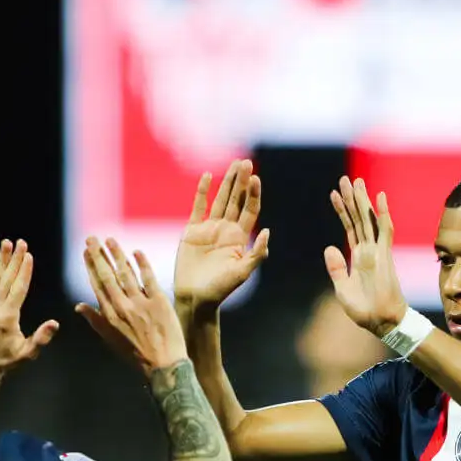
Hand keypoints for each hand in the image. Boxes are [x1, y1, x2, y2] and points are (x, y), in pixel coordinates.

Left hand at [0, 239, 57, 372]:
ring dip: (1, 258)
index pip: (18, 288)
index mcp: (8, 315)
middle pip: (7, 277)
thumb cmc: (6, 359)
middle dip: (14, 259)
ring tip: (6, 242)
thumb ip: (40, 339)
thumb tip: (54, 324)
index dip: (24, 271)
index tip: (29, 255)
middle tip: (20, 242)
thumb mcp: (26, 353)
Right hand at [75, 237, 188, 375]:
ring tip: (110, 240)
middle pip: (108, 276)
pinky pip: (149, 279)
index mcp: (110, 315)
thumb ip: (95, 320)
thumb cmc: (137, 355)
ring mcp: (140, 304)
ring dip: (117, 254)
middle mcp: (122, 307)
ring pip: (126, 273)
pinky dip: (142, 264)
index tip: (85, 252)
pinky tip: (136, 251)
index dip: (90, 266)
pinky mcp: (159, 302)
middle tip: (92, 238)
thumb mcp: (111, 340)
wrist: (164, 365)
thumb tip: (78, 306)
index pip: (97, 285)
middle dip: (98, 255)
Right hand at [174, 159, 270, 309]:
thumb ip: (256, 254)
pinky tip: (208, 176)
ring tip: (234, 164)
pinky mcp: (192, 231)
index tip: (256, 178)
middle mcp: (226, 230)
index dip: (252, 194)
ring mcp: (209, 229)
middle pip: (236, 200)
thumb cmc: (220, 290)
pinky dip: (202, 192)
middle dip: (241, 182)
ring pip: (220, 200)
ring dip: (227, 182)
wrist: (195, 298)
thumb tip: (267, 231)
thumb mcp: (242, 273)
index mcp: (239, 238)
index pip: (249, 210)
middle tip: (246, 162)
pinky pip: (198, 207)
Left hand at [324, 176, 408, 336]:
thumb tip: (329, 247)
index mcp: (359, 257)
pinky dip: (383, 213)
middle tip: (346, 179)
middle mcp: (369, 250)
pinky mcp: (385, 255)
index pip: (350, 228)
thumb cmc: (364, 309)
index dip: (342, 211)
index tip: (334, 194)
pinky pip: (385, 230)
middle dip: (352, 199)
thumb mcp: (342, 288)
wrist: (381, 322)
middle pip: (359, 218)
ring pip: (369, 219)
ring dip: (363, 200)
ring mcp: (378, 251)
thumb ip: (336, 268)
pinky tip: (380, 197)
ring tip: (357, 181)